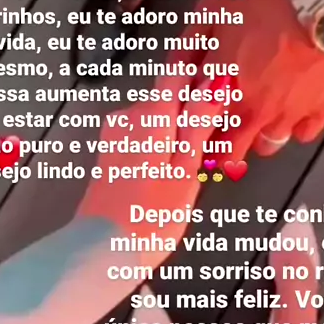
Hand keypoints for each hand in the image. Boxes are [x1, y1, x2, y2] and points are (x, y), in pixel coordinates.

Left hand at [78, 75, 220, 256]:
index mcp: (151, 115)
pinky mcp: (109, 153)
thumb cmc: (151, 219)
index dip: (203, 73)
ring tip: (193, 171)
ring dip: (177, 134)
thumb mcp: (186, 171)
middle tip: (214, 149)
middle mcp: (127, 116)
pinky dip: (160, 148)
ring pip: (157, 119)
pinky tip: (169, 177)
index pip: (179, 71)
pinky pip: (143, 137)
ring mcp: (115, 135)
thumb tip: (215, 83)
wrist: (101, 253)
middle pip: (169, 97)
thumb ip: (199, 124)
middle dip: (193, 113)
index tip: (221, 91)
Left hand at [168, 0, 323, 160]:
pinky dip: (296, 125)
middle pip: (231, 154)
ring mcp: (289, 114)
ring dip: (258, 135)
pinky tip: (294, 108)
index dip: (194, 136)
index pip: (198, 134)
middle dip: (222, 149)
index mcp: (221, 90)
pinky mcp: (321, 109)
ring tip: (260, 114)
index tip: (194, 130)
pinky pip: (304, 133)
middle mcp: (253, 112)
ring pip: (267, 146)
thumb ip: (190, 46)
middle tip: (223, 134)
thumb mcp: (212, 9)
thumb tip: (177, 73)